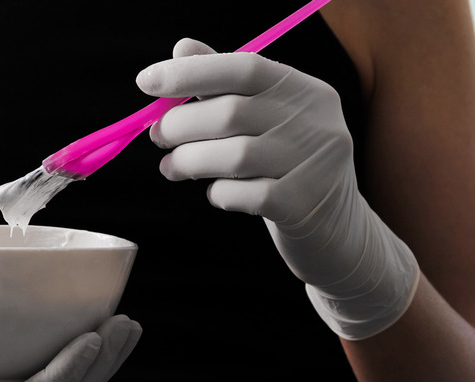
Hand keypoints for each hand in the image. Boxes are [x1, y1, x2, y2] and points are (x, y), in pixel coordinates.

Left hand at [136, 38, 418, 339]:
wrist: (336, 231)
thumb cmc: (287, 167)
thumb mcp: (265, 120)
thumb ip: (225, 84)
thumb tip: (182, 48)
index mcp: (305, 90)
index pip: (244, 68)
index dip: (190, 72)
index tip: (146, 83)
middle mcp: (316, 121)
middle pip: (231, 113)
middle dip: (180, 124)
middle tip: (158, 137)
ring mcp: (314, 164)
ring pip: (233, 156)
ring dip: (189, 161)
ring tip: (172, 168)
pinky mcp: (303, 204)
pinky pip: (243, 195)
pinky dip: (219, 193)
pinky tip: (217, 193)